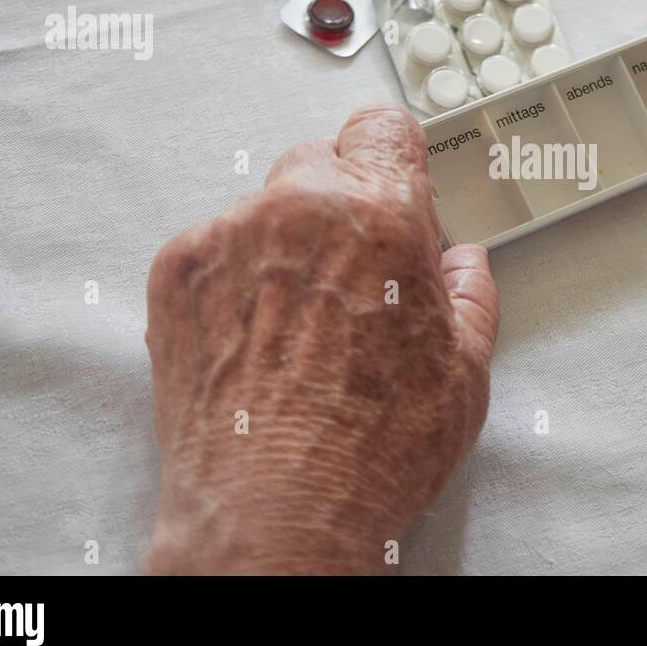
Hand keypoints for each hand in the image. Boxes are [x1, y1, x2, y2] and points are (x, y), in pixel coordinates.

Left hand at [143, 106, 498, 573]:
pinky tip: (260, 338)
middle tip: (358, 275)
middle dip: (344, 206)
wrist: (273, 516)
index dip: (396, 159)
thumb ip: (470, 296)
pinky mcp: (176, 273)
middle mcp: (298, 208)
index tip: (396, 182)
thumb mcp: (464, 374)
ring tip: (303, 326)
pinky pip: (216, 246)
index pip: (384, 128)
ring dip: (287, 244)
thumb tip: (464, 268)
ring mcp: (228, 236)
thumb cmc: (367, 452)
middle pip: (322, 162)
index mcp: (380, 214)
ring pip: (267, 207)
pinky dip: (236, 277)